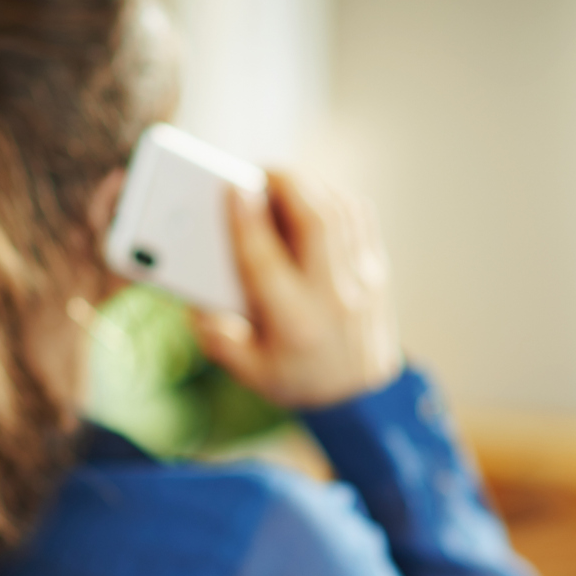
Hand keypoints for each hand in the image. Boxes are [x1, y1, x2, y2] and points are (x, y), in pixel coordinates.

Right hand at [190, 171, 402, 409]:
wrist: (363, 401)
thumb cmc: (302, 381)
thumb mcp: (252, 373)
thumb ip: (219, 338)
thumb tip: (198, 301)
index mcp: (295, 324)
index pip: (266, 259)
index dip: (246, 219)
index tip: (231, 189)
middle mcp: (334, 297)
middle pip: (315, 219)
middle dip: (283, 183)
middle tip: (254, 174)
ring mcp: (363, 280)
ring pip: (339, 210)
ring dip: (307, 186)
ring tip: (277, 182)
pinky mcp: (377, 271)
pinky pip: (359, 216)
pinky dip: (332, 197)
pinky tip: (310, 198)